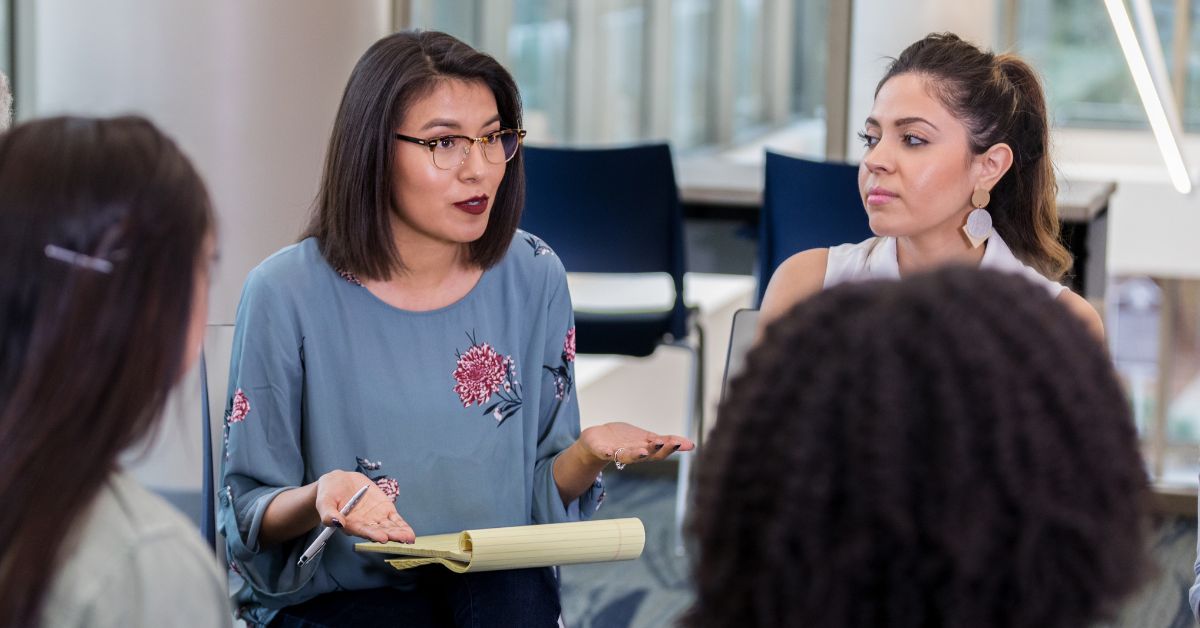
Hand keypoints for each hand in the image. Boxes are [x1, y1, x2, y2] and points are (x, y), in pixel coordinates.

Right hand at [314, 470, 414, 543]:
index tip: (381, 538)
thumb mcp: (324, 501)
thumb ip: (327, 514)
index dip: (372, 534)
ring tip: (409, 537)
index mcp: (350, 524)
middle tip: (401, 538)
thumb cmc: (328, 493)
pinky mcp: (384, 509)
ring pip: (389, 527)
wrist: (339, 483)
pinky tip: (409, 532)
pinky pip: (394, 519)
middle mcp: (364, 524)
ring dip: (399, 532)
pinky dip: (402, 525)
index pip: (362, 531)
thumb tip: (335, 523)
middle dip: (391, 535)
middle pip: (379, 531)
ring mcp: (375, 517)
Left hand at [578, 422, 694, 466]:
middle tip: (667, 443)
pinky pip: (604, 452)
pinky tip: (608, 451)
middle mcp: (634, 453)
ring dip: (636, 454)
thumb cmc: (625, 440)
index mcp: (646, 449)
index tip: (687, 444)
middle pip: (648, 454)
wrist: (597, 441)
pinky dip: (606, 452)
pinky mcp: (601, 449)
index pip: (662, 449)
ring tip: (643, 451)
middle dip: (657, 450)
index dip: (674, 447)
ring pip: (628, 456)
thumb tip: (692, 445)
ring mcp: (617, 452)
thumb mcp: (647, 439)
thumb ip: (666, 441)